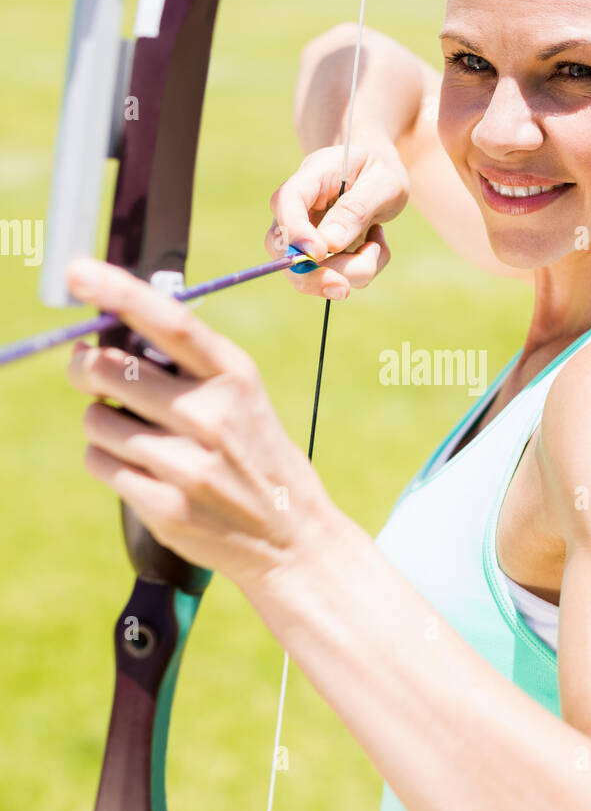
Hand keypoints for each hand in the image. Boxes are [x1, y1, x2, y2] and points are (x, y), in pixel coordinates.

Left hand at [66, 259, 334, 594]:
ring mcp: (188, 464)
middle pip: (109, 369)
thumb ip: (188, 365)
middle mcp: (212, 416)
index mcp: (235, 376)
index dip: (118, 291)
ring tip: (134, 434)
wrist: (292, 537)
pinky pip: (99, 463)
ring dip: (102, 422)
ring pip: (96, 419)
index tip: (78, 272)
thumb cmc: (256, 455)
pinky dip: (106, 460)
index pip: (170, 321)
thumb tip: (109, 334)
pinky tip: (140, 467)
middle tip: (89, 372)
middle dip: (85, 368)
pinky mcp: (166, 506)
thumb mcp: (242, 397)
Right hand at [266, 140, 408, 299]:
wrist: (378, 173)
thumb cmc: (380, 170)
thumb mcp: (383, 183)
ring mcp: (303, 233)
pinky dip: (361, 271)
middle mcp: (298, 206)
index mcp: (312, 175)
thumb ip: (357, 209)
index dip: (296, 231)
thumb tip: (329, 244)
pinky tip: (374, 244)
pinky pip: (334, 277)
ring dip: (352, 270)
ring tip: (378, 242)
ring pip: (309, 271)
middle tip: (344, 288)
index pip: (287, 201)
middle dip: (314, 275)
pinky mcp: (317, 254)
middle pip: (282, 248)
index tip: (319, 252)